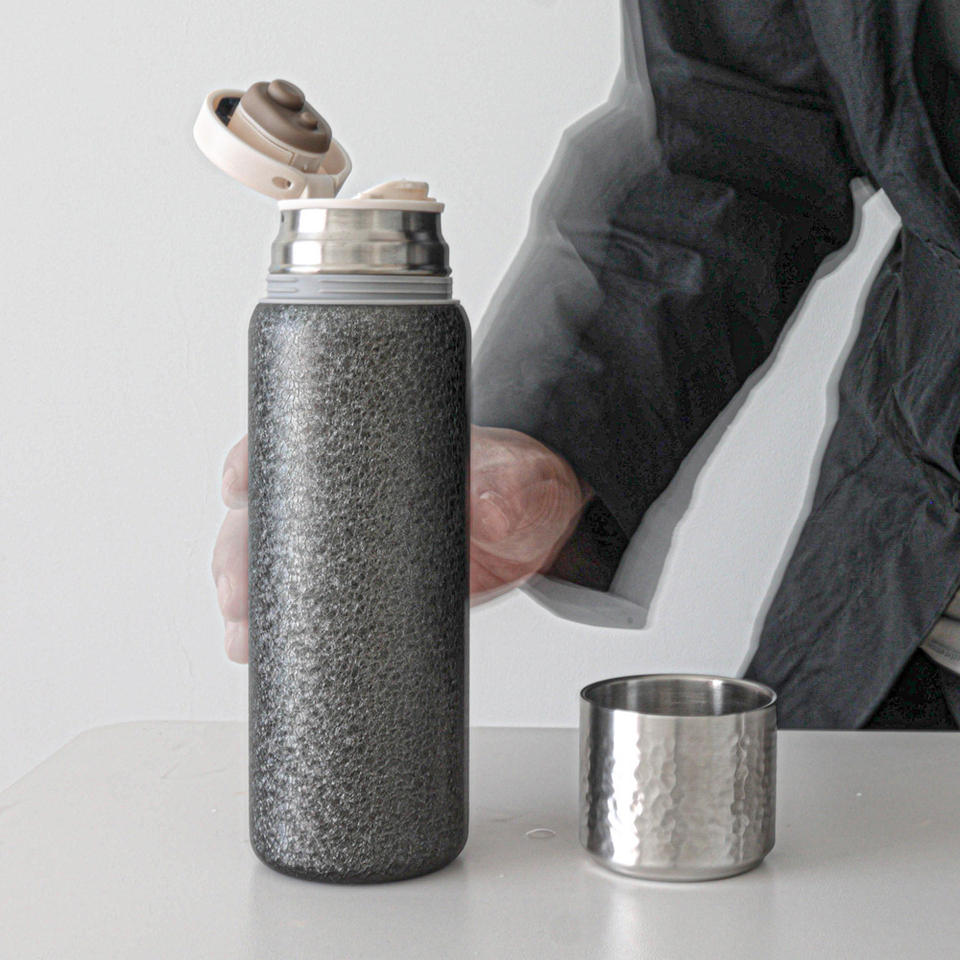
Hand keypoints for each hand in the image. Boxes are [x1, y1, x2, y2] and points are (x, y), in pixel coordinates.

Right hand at [212, 426, 588, 659]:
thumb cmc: (517, 487)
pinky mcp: (357, 586)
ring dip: (251, 599)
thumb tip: (488, 505)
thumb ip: (508, 490)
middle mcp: (345, 494)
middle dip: (239, 551)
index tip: (237, 486)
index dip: (252, 464)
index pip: (293, 445)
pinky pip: (309, 604)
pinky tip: (272, 653)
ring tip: (244, 635)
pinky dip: (285, 629)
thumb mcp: (521, 482)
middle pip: (269, 513)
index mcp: (369, 448)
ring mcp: (346, 541)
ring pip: (276, 563)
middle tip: (238, 589)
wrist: (532, 528)